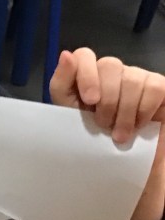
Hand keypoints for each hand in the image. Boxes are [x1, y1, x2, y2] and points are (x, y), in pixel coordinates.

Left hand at [50, 49, 164, 219]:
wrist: (118, 164)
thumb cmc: (90, 139)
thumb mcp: (68, 116)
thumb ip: (63, 86)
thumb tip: (66, 55)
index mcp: (87, 75)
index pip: (84, 55)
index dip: (86, 73)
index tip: (89, 101)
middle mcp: (112, 71)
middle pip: (110, 65)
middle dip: (105, 100)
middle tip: (103, 125)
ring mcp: (137, 76)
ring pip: (132, 79)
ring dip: (124, 112)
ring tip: (119, 135)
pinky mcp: (158, 88)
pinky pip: (153, 88)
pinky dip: (144, 111)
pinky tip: (139, 126)